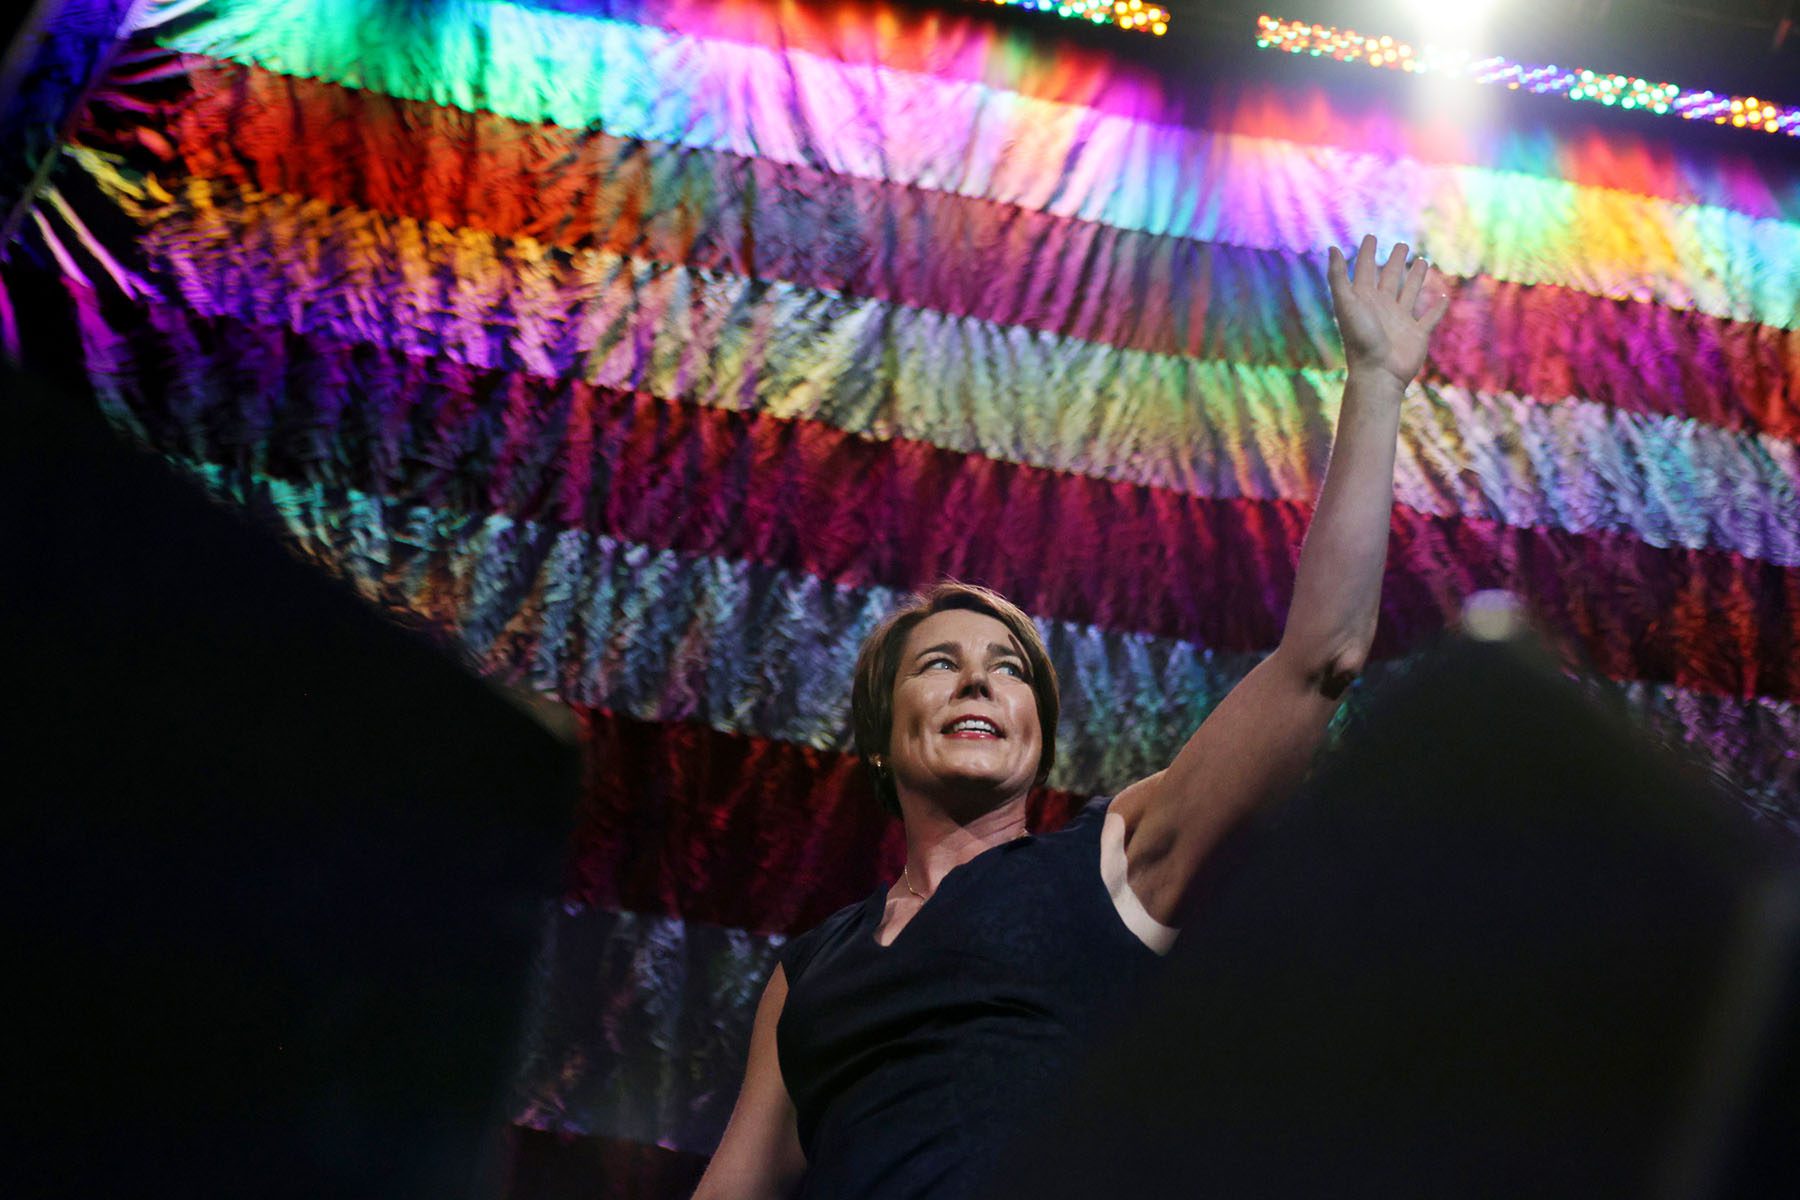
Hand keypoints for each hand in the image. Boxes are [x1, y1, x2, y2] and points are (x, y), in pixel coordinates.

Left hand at [1327, 234, 1449, 388]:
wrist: (1378, 374)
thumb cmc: (1360, 340)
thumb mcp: (1346, 305)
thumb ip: (1338, 278)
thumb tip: (1333, 248)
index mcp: (1363, 300)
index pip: (1365, 270)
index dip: (1366, 253)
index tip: (1371, 236)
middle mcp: (1382, 308)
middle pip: (1390, 278)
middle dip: (1395, 261)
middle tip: (1402, 245)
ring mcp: (1400, 321)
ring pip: (1410, 293)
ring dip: (1416, 278)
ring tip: (1422, 261)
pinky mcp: (1417, 334)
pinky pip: (1430, 317)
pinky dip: (1437, 308)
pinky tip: (1443, 297)